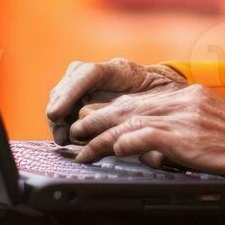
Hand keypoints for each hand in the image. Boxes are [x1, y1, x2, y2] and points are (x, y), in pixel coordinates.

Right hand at [45, 57, 186, 144]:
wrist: (164, 90)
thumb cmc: (167, 96)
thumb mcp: (168, 103)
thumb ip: (159, 120)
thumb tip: (153, 154)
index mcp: (121, 70)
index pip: (89, 74)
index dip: (70, 92)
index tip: (56, 113)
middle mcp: (101, 74)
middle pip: (70, 84)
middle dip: (59, 108)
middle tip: (61, 134)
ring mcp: (91, 84)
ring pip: (63, 94)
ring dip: (58, 117)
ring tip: (62, 138)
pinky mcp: (85, 97)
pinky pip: (65, 105)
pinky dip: (61, 121)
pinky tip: (64, 137)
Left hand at [68, 84, 224, 178]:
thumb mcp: (210, 126)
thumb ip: (183, 126)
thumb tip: (154, 142)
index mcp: (187, 95)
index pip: (142, 100)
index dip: (114, 110)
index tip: (95, 117)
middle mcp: (181, 100)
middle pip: (129, 106)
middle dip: (99, 118)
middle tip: (76, 128)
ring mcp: (181, 116)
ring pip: (129, 121)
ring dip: (100, 136)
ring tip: (81, 147)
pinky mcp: (182, 134)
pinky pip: (142, 136)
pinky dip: (121, 144)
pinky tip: (108, 151)